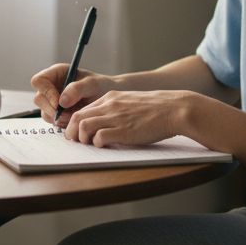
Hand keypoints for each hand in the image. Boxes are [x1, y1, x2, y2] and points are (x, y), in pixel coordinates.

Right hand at [30, 63, 118, 125]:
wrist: (107, 99)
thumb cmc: (100, 86)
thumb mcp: (92, 84)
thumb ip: (77, 89)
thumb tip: (61, 102)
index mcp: (56, 73)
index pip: (39, 81)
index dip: (45, 92)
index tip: (58, 103)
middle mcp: (51, 86)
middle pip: (39, 99)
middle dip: (51, 109)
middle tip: (67, 115)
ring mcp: (52, 101)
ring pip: (44, 112)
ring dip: (58, 118)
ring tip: (75, 116)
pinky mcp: (56, 113)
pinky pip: (52, 121)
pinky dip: (62, 123)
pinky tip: (74, 120)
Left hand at [65, 90, 201, 147]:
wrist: (174, 109)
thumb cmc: (156, 109)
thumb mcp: (131, 102)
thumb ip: (116, 109)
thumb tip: (103, 124)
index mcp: (111, 98)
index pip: (83, 109)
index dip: (74, 122)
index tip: (76, 132)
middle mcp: (109, 106)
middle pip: (76, 117)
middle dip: (71, 132)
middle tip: (76, 142)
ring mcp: (115, 118)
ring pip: (83, 126)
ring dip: (82, 139)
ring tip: (90, 145)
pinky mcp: (123, 131)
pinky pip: (99, 138)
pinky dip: (97, 144)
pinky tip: (105, 146)